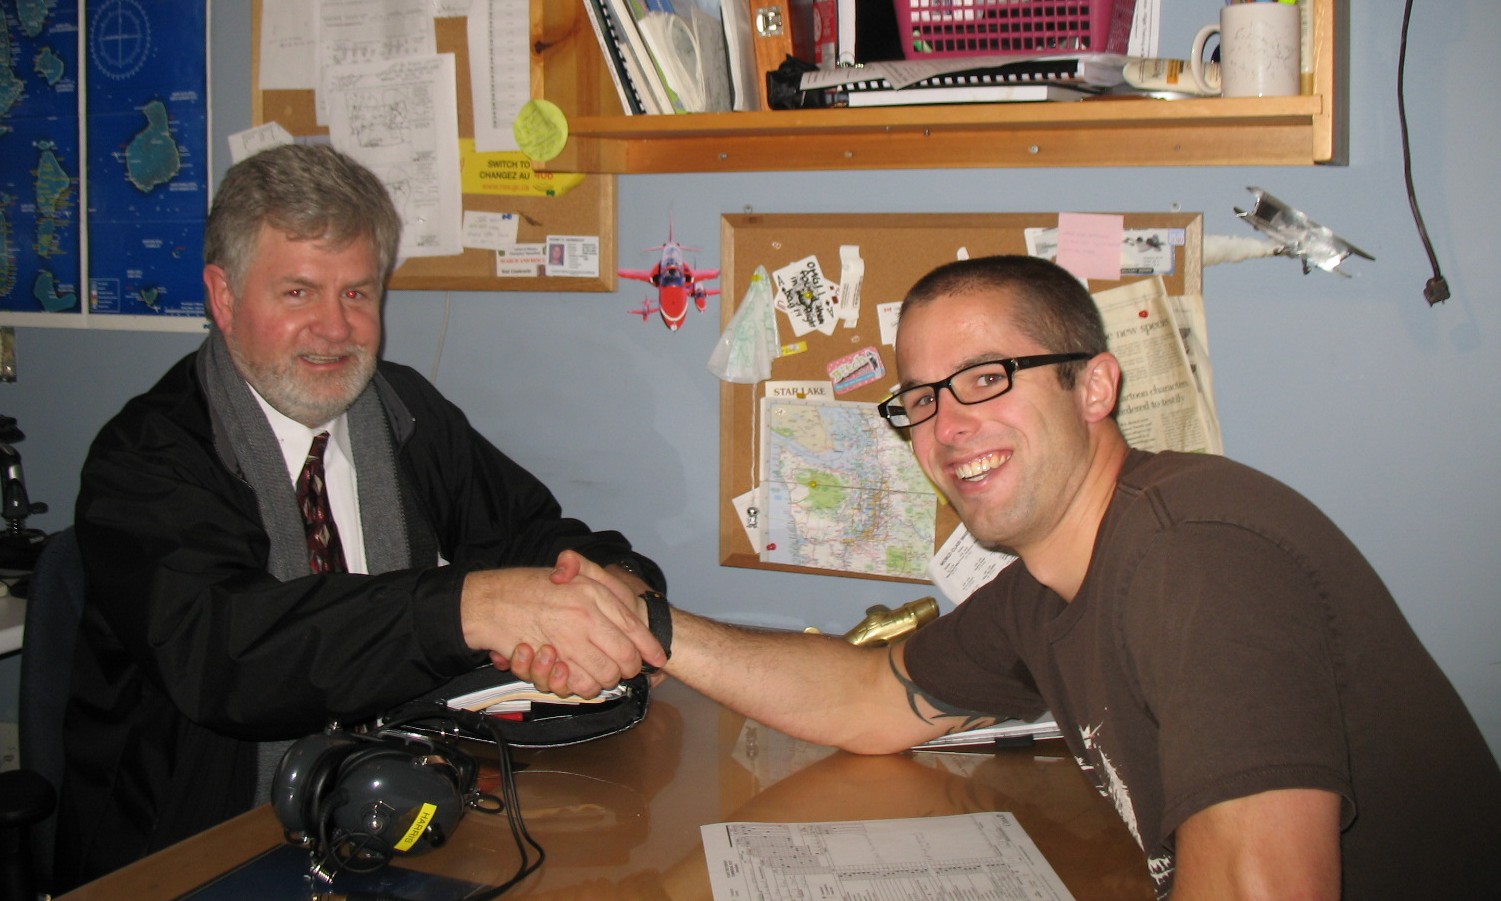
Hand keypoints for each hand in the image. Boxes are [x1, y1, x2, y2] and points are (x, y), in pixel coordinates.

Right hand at [462, 550, 663, 697]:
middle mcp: (584, 615)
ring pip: (605, 675)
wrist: (487, 601)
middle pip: (625, 657)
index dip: (649, 647)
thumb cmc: (529, 586)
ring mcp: (567, 639)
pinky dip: (579, 685)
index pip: (634, 627)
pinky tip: (573, 673)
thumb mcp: (570, 570)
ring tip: (597, 670)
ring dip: (604, 678)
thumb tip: (631, 605)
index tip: (658, 659)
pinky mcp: (550, 659)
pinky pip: (578, 684)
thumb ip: (600, 580)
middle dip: (628, 668)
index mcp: (593, 593)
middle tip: (623, 669)